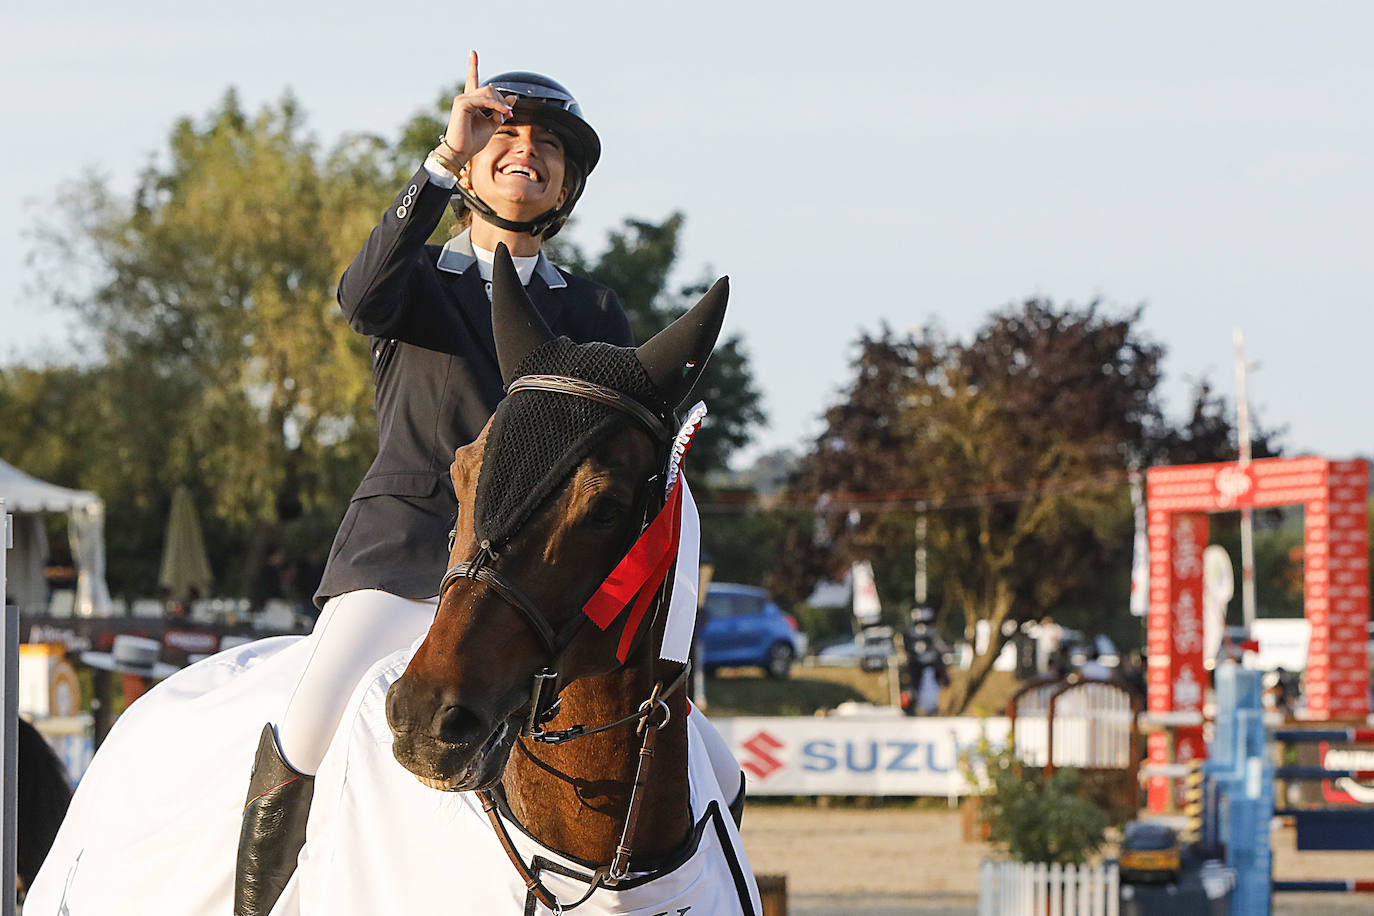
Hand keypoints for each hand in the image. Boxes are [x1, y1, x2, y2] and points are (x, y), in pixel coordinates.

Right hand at [440, 51, 516, 166]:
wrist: (461, 152)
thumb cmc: (473, 141)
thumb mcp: (492, 123)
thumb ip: (501, 110)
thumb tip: (513, 97)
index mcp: (471, 100)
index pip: (472, 79)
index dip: (473, 65)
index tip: (473, 52)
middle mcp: (465, 97)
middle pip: (490, 89)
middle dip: (502, 102)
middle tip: (508, 115)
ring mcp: (462, 99)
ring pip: (489, 92)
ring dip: (500, 105)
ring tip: (505, 116)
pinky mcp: (462, 103)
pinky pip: (484, 100)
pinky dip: (496, 106)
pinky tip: (502, 114)